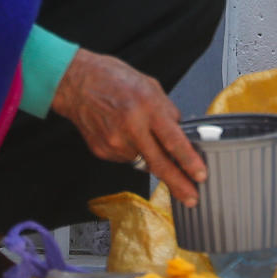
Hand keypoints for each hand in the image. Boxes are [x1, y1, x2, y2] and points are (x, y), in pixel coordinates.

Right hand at [51, 50, 207, 206]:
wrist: (76, 83)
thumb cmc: (112, 78)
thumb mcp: (149, 86)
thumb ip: (166, 111)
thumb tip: (180, 133)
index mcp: (147, 107)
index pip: (173, 140)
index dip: (189, 161)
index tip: (200, 175)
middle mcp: (131, 127)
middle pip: (160, 164)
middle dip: (178, 184)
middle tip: (192, 199)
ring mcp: (115, 142)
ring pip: (142, 160)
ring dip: (148, 153)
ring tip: (135, 129)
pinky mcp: (102, 151)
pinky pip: (125, 157)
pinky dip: (130, 149)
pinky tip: (121, 131)